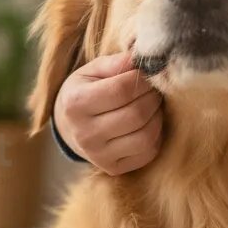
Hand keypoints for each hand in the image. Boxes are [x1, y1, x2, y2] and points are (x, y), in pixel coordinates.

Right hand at [53, 52, 163, 174]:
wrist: (70, 127)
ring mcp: (98, 155)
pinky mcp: (113, 168)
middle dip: (153, 97)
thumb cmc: (86, 91)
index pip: (122, 89)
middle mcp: (85, 134)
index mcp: (76, 103)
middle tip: (153, 89)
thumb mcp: (93, 71)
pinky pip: (148, 152)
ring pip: (146, 136)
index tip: (147, 75)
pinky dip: (156, 135)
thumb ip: (117, 63)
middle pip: (137, 114)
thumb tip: (143, 60)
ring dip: (157, 116)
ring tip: (152, 105)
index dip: (143, 80)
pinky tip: (147, 124)